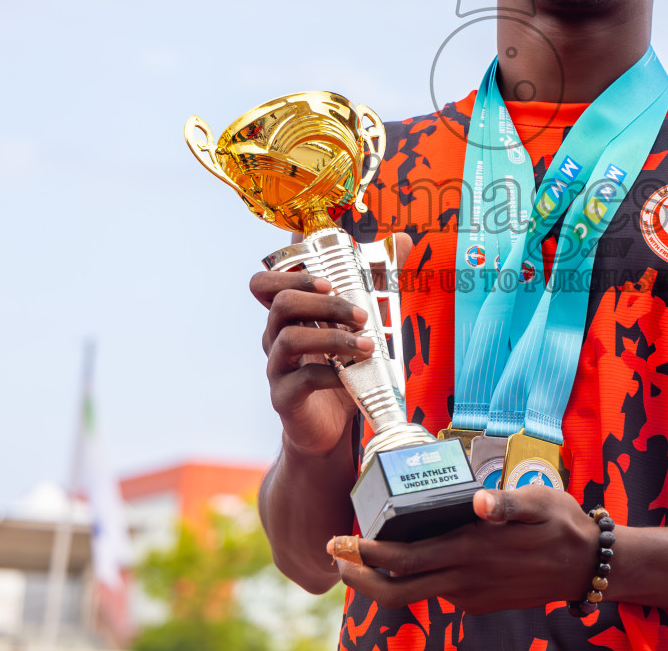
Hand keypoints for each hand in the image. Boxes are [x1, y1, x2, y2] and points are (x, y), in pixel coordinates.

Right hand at [251, 233, 414, 458]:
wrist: (330, 427)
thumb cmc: (341, 367)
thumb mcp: (359, 323)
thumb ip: (376, 281)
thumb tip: (403, 239)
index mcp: (289, 316)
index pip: (265, 283)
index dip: (289, 274)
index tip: (329, 280)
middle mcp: (276, 337)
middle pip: (282, 304)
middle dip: (325, 304)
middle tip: (362, 314)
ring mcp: (278, 367)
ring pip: (290, 339)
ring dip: (333, 337)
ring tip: (367, 345)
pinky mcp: (285, 397)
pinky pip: (302, 379)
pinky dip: (332, 375)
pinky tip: (352, 376)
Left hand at [329, 487, 600, 614]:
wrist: (589, 566)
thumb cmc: (562, 524)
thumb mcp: (539, 502)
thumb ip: (506, 502)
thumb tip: (479, 500)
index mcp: (471, 551)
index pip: (405, 558)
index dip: (367, 554)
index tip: (340, 542)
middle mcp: (465, 579)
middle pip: (397, 589)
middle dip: (359, 576)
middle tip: (334, 555)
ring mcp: (472, 595)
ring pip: (415, 593)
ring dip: (382, 580)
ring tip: (361, 557)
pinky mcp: (480, 602)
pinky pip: (439, 592)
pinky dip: (414, 578)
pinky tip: (412, 557)